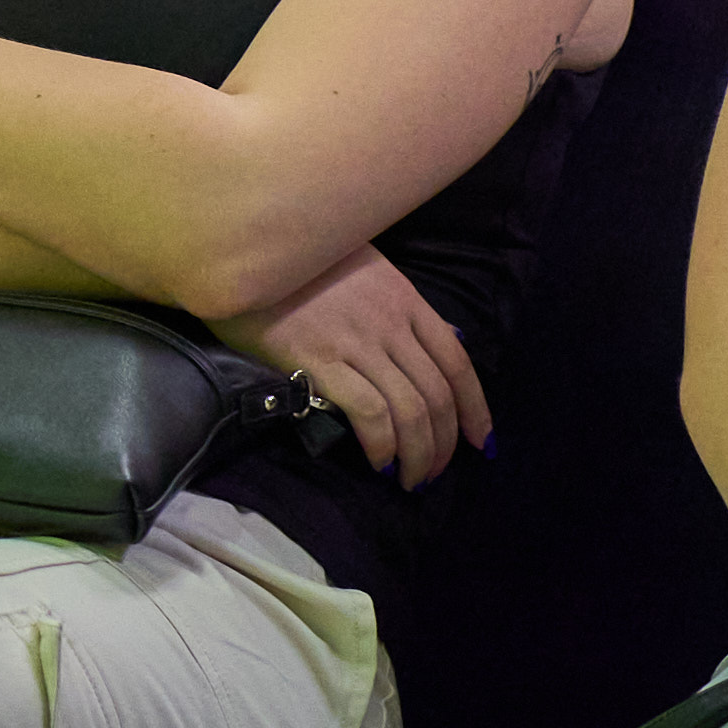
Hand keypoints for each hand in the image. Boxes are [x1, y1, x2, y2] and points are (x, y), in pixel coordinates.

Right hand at [221, 244, 489, 484]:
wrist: (245, 248)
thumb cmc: (299, 262)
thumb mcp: (363, 270)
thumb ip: (397, 307)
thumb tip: (433, 343)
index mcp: (405, 299)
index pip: (457, 362)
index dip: (476, 409)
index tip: (482, 442)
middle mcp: (391, 322)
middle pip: (437, 394)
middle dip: (443, 444)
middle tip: (433, 474)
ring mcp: (358, 341)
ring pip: (411, 410)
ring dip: (418, 455)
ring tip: (410, 479)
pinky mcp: (320, 359)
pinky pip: (370, 412)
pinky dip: (383, 444)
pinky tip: (378, 461)